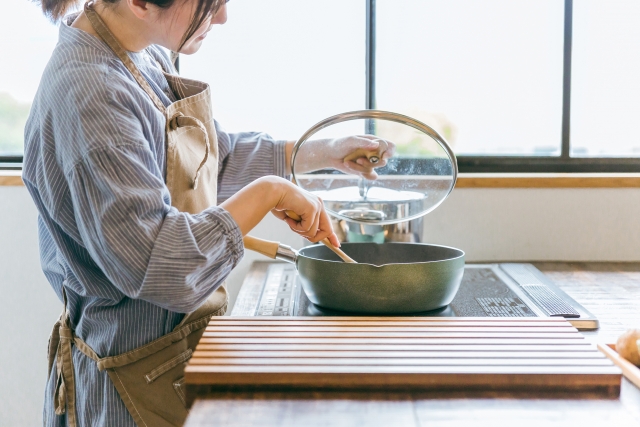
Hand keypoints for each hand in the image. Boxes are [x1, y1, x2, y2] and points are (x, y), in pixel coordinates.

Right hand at [220, 176, 339, 246]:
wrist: (273, 193)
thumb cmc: (280, 203)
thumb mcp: (295, 217)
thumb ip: (304, 225)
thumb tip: (310, 236)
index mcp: (316, 205)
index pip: (328, 224)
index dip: (332, 236)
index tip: (336, 245)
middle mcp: (319, 205)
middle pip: (326, 231)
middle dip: (313, 237)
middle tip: (298, 230)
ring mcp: (317, 206)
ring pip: (313, 232)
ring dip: (298, 230)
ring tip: (290, 220)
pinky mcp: (312, 209)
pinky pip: (306, 228)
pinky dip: (295, 227)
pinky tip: (289, 218)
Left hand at [293, 135, 395, 179]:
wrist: (330, 154)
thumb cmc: (340, 143)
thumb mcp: (350, 140)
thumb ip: (363, 142)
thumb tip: (376, 144)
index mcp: (374, 142)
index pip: (390, 146)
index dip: (390, 152)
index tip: (383, 156)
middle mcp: (374, 152)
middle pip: (383, 161)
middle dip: (371, 163)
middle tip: (359, 160)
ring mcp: (370, 162)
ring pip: (374, 170)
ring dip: (362, 168)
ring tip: (350, 162)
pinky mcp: (365, 171)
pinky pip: (371, 176)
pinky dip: (364, 175)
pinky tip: (354, 170)